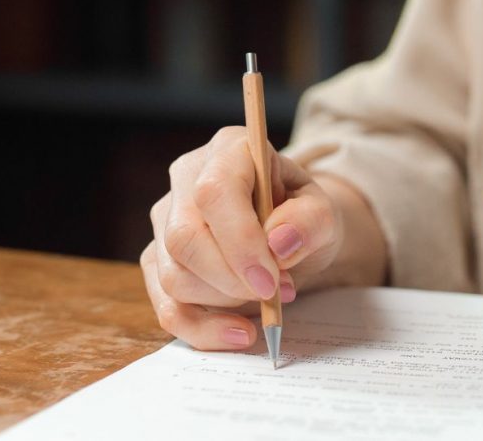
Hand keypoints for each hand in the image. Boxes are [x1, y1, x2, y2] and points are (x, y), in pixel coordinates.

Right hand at [140, 126, 384, 349]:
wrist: (291, 234)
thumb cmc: (302, 217)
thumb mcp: (324, 212)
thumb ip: (312, 220)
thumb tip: (279, 242)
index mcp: (229, 150)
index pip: (214, 192)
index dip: (240, 241)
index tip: (271, 278)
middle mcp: (186, 179)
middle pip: (185, 238)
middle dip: (232, 279)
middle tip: (276, 293)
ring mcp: (165, 220)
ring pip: (174, 275)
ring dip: (225, 301)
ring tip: (268, 297)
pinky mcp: (158, 260)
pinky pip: (167, 306)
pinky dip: (203, 329)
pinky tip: (239, 333)